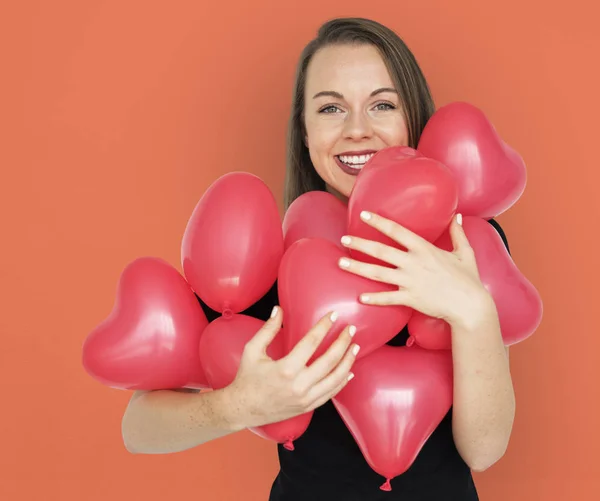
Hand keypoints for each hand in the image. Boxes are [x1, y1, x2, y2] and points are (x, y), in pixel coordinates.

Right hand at [225, 307, 358, 428]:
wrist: (243, 409)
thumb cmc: (247, 378)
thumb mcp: (252, 350)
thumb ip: (268, 329)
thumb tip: (279, 310)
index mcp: (286, 368)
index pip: (312, 342)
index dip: (324, 326)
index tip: (334, 315)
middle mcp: (299, 385)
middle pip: (330, 360)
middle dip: (343, 342)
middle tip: (351, 329)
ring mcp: (305, 398)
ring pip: (335, 378)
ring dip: (348, 361)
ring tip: (355, 347)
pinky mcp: (308, 406)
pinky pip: (331, 394)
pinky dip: (342, 381)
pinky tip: (349, 371)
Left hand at [338, 211, 491, 325]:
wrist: (470, 305)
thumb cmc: (468, 279)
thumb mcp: (466, 253)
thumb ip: (458, 233)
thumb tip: (457, 216)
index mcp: (424, 249)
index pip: (397, 231)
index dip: (379, 222)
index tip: (364, 214)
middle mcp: (413, 263)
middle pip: (381, 251)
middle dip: (360, 243)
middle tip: (343, 238)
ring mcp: (410, 281)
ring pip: (378, 273)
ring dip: (358, 267)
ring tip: (341, 262)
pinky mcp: (410, 298)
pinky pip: (388, 298)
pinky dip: (374, 298)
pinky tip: (360, 297)